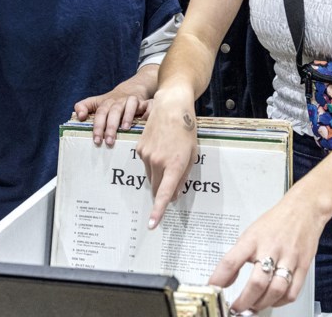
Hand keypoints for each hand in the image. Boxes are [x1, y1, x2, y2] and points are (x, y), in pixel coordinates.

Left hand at [74, 65, 158, 146]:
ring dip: (127, 116)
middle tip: (108, 141)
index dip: (97, 126)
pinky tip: (144, 120)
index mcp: (106, 102)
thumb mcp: (96, 102)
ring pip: (130, 105)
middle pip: (113, 111)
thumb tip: (80, 116)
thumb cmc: (112, 101)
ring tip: (125, 129)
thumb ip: (83, 106)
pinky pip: (149, 104)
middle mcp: (119, 101)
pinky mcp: (144, 101)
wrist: (132, 88)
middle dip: (110, 126)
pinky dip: (148, 111)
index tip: (96, 139)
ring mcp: (132, 100)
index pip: (100, 113)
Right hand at [135, 87, 197, 228]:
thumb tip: (173, 194)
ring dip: (159, 175)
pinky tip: (161, 148)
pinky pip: (146, 164)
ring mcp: (146, 156)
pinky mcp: (139, 149)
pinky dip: (153, 163)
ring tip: (169, 156)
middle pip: (157, 187)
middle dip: (163, 190)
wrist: (171, 107)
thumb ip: (183, 176)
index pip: (164, 194)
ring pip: (151, 176)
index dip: (157, 211)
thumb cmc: (186, 130)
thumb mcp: (192, 155)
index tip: (151, 224)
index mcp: (175, 165)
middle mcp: (158, 162)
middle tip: (172, 184)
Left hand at [208, 191, 322, 312]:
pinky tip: (273, 301)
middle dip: (244, 301)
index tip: (212, 290)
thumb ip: (238, 256)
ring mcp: (289, 258)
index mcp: (253, 238)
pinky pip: (292, 291)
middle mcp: (271, 248)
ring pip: (275, 290)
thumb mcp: (250, 233)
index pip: (231, 261)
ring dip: (262, 304)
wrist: (304, 209)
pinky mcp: (303, 265)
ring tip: (253, 308)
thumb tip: (224, 279)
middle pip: (256, 282)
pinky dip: (280, 302)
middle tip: (236, 308)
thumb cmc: (276, 221)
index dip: (219, 279)